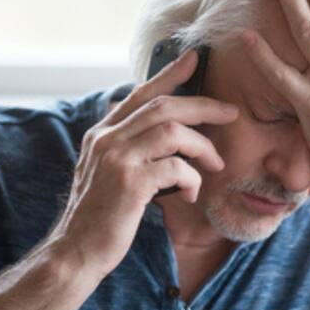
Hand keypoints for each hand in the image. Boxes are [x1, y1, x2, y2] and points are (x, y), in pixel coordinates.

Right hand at [47, 50, 238, 278]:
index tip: (194, 58)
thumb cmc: (101, 216)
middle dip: (204, 106)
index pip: (140, 93)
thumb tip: (164, 134)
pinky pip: (176, 168)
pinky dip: (192, 179)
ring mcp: (116, 158)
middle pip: (164, 106)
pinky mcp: (129, 182)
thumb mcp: (108, 173)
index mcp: (103, 133)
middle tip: (232, 112)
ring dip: (203, 146)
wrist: (77, 251)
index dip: (169, 73)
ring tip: (216, 164)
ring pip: (173, 131)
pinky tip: (191, 195)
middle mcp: (107, 139)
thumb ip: (129, 149)